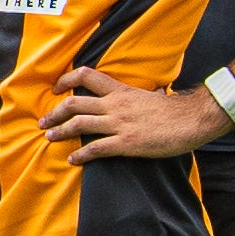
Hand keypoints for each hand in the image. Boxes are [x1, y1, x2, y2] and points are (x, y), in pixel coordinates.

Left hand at [45, 66, 229, 159]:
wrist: (190, 120)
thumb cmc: (173, 110)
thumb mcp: (151, 95)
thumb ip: (140, 95)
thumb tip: (149, 92)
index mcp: (120, 91)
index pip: (86, 76)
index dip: (66, 81)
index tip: (56, 89)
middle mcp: (115, 105)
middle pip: (74, 103)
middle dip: (54, 113)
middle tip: (44, 122)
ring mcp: (119, 124)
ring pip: (79, 124)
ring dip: (60, 132)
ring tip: (49, 138)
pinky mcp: (126, 143)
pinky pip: (95, 148)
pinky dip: (80, 154)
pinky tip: (73, 159)